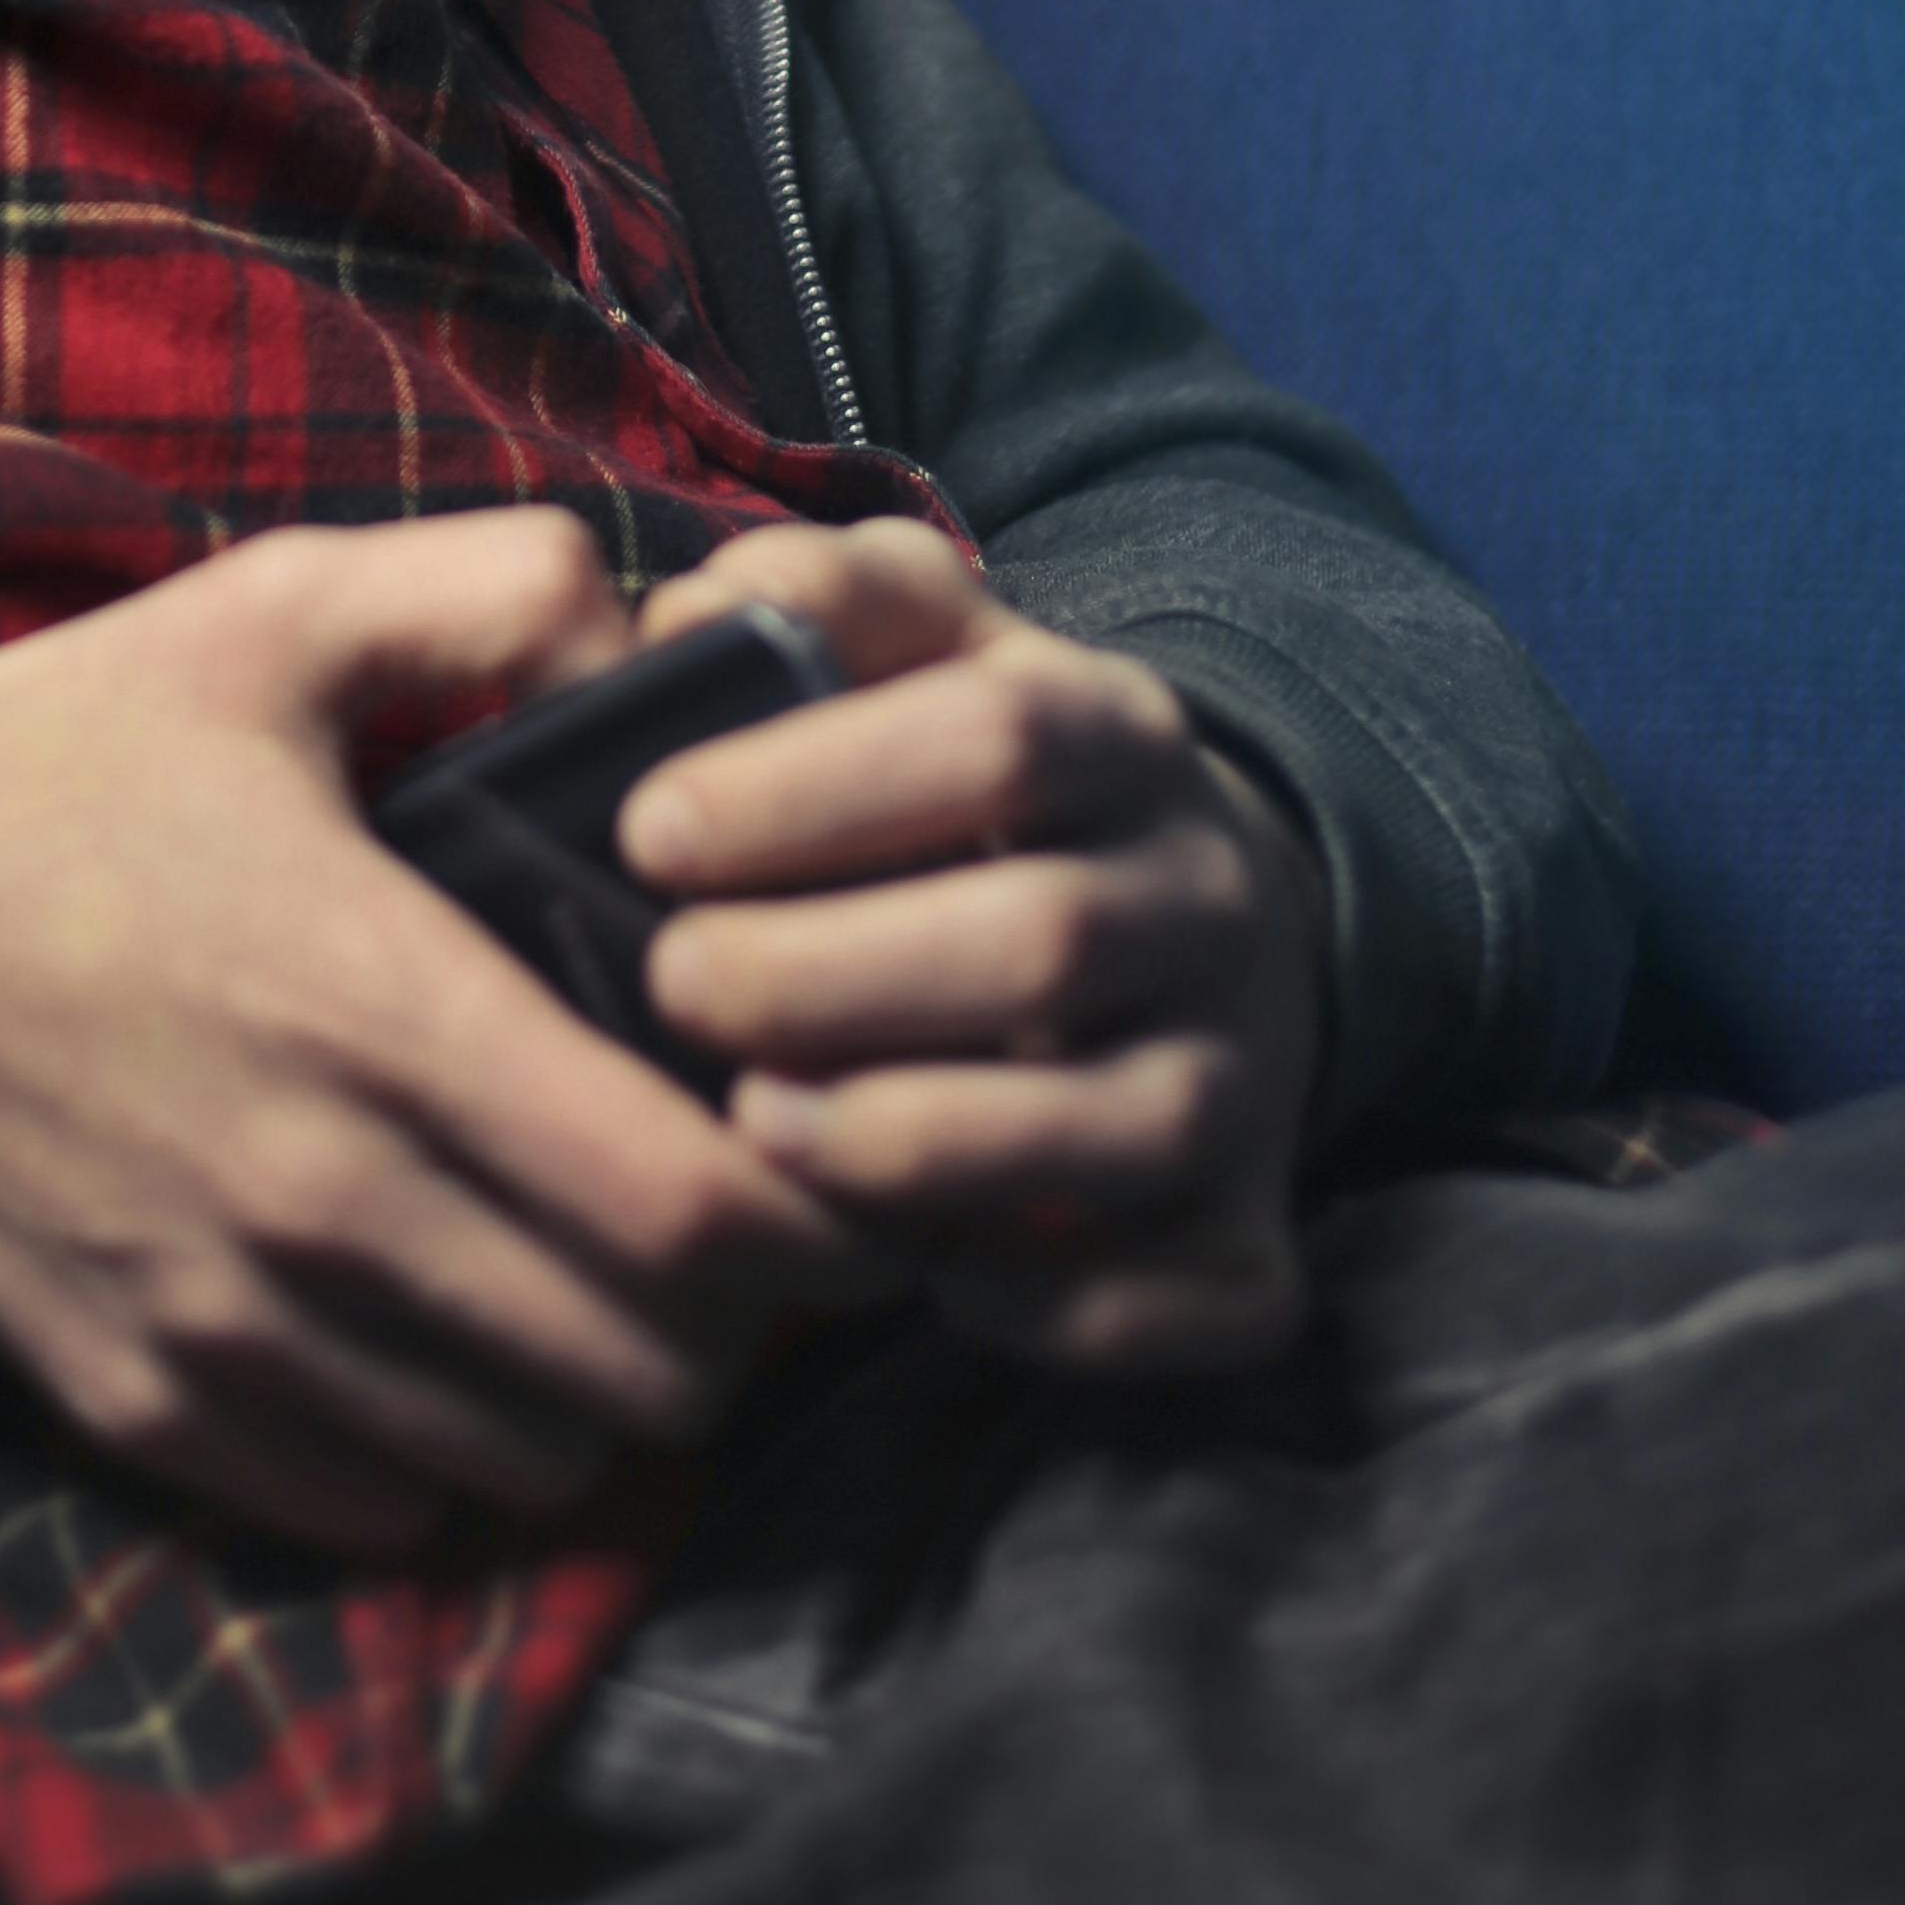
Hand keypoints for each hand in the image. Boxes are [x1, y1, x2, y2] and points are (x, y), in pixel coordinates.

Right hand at [0, 515, 880, 1552]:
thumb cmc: (43, 759)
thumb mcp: (266, 611)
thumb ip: (493, 587)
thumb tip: (656, 637)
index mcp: (382, 1012)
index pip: (692, 1215)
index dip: (812, 1216)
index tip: (829, 1150)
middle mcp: (322, 1205)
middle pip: (645, 1369)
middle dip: (733, 1313)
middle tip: (731, 1215)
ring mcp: (228, 1326)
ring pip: (530, 1460)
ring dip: (599, 1391)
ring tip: (593, 1279)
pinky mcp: (141, 1400)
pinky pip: (379, 1507)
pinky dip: (448, 1453)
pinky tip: (441, 1337)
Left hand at [617, 523, 1324, 1374]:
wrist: (1190, 913)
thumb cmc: (984, 782)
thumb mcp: (919, 649)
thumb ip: (815, 599)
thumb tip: (691, 617)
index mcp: (1124, 733)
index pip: (998, 738)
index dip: (818, 787)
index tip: (651, 830)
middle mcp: (1210, 899)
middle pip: (1046, 940)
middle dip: (834, 973)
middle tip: (674, 985)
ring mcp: (1249, 1073)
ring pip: (1125, 1125)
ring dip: (922, 1142)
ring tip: (757, 1127)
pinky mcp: (1253, 1228)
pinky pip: (1190, 1291)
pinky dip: (1057, 1305)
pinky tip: (919, 1278)